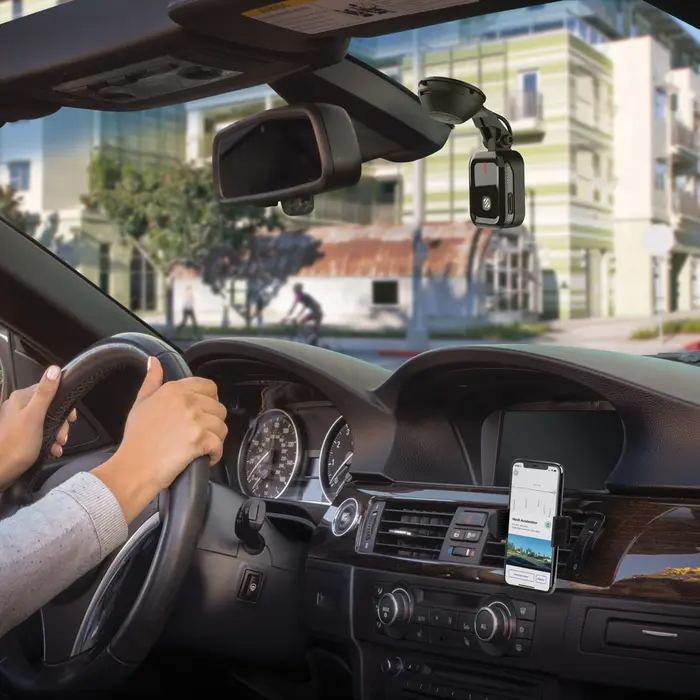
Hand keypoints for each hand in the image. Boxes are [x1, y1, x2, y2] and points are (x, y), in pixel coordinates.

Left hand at [0, 366, 76, 490]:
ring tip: (57, 446)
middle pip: (50, 407)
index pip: (50, 390)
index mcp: (22, 398)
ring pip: (47, 421)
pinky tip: (52, 449)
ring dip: (57, 434)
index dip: (64, 404)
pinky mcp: (20, 434)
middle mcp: (19, 406)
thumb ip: (45, 393)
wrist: (1, 472)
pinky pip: (41, 432)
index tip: (71, 418)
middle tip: (62, 437)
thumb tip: (54, 369)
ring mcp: (19, 420)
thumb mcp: (35, 417)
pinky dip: (49, 440)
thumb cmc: (16, 445)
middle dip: (61, 424)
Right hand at [92, 357, 227, 522]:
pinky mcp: (200, 438)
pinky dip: (215, 454)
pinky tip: (204, 458)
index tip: (201, 415)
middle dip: (212, 423)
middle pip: (219, 408)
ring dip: (215, 439)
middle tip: (198, 435)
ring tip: (201, 447)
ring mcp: (194, 419)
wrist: (133, 468)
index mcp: (174, 389)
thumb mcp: (140, 404)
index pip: (209, 387)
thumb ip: (151, 381)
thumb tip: (154, 361)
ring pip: (222, 427)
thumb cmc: (136, 439)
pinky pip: (219, 445)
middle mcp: (187, 400)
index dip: (209, 402)